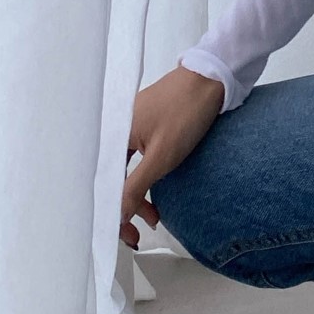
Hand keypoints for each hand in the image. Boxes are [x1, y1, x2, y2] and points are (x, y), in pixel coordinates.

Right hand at [122, 65, 225, 248]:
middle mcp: (115, 129)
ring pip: (125, 170)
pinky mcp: (145, 124)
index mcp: (111, 134)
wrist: (212, 78)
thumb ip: (134, 188)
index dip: (109, 213)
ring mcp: (130, 125)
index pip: (101, 183)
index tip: (123, 236)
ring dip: (136, 195)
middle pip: (111, 178)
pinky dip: (144, 177)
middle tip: (136, 236)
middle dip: (123, 209)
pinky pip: (136, 158)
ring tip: (153, 217)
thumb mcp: (161, 157)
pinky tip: (155, 192)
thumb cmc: (185, 113)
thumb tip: (116, 216)